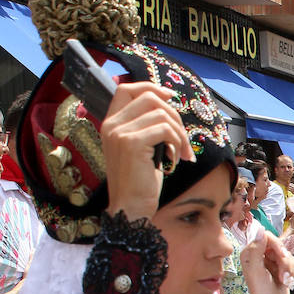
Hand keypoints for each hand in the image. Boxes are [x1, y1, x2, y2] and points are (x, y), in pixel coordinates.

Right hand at [102, 82, 195, 220]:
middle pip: (149, 97)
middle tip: (182, 140)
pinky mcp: (132, 143)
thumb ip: (147, 127)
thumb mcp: (142, 149)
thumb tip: (168, 105)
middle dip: (174, 115)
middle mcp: (111, 124)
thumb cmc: (140, 181)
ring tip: (181, 153)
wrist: (130, 206)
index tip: (170, 97)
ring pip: (162, 114)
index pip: (126, 89)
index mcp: (111, 123)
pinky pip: (165, 130)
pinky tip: (175, 160)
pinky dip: (177, 143)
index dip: (151, 87)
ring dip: (180, 134)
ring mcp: (119, 132)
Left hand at [242, 233, 293, 293]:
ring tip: (284, 280)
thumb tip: (260, 229)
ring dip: (288, 268)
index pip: (265, 236)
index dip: (276, 244)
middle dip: (284, 260)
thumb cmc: (261, 292)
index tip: (282, 255)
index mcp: (250, 253)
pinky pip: (292, 262)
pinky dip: (292, 272)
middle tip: (284, 273)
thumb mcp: (256, 270)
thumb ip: (256, 249)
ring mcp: (271, 262)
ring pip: (287, 254)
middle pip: (278, 245)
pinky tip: (287, 281)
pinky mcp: (281, 268)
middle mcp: (259, 255)